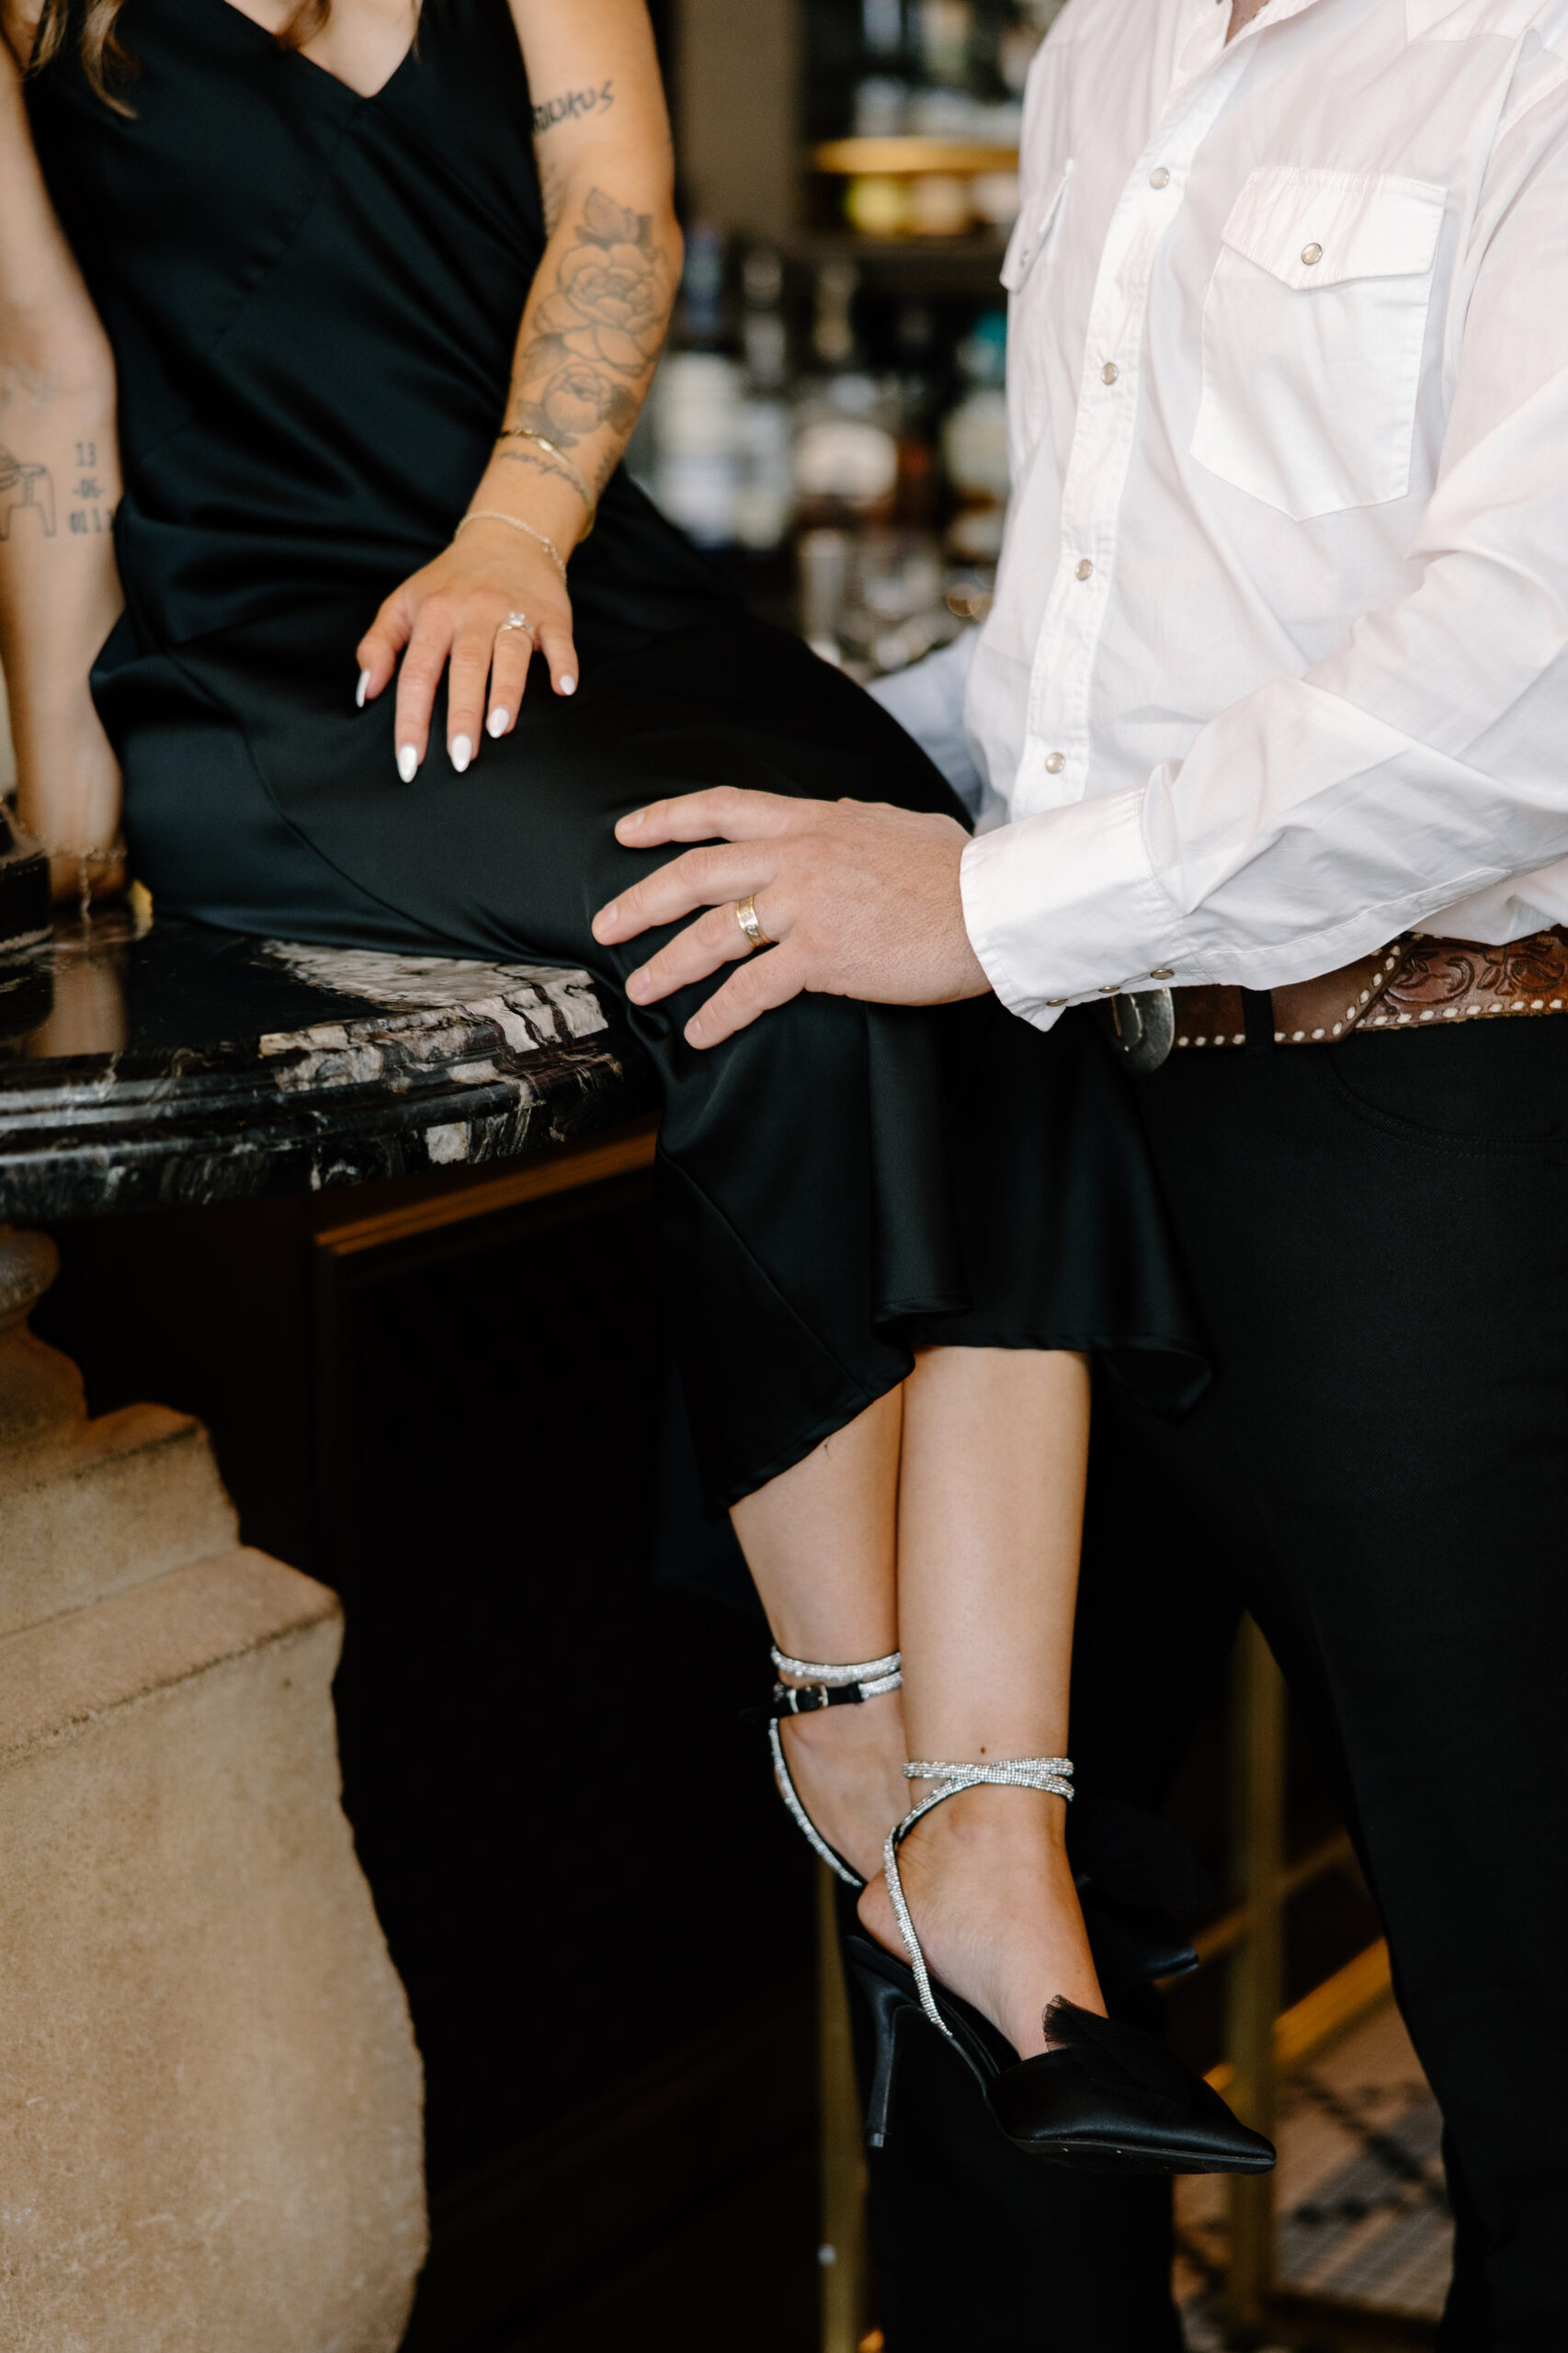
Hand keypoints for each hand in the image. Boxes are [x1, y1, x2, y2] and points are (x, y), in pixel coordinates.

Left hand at [355, 518, 579, 778]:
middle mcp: (472, 611)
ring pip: (509, 653)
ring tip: (501, 730)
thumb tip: (365, 693)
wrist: (505, 537)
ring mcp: (514, 610)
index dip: (411, 719)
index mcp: (433, 613)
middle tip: (460, 759)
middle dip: (461, 715)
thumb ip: (377, 645)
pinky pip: (558, 639)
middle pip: (465, 667)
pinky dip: (563, 663)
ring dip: (507, 691)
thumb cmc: (448, 582)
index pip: (417, 672)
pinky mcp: (550, 613)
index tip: (409, 762)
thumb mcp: (403, 603)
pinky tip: (564, 689)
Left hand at [592, 787, 990, 1047]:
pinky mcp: (822, 953)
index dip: (665, 818)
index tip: (626, 832)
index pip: (722, 808)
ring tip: (640, 989)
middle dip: (641, 900)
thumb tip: (839, 815)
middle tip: (605, 926)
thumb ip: (853, 820)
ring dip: (667, 964)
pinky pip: (753, 989)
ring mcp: (806, 903)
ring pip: (712, 932)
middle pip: (696, 872)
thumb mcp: (895, 822)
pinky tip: (699, 1033)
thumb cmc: (957, 868)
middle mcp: (799, 855)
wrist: (994, 904)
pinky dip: (720, 1014)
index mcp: (813, 819)